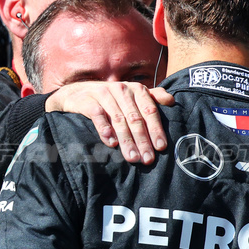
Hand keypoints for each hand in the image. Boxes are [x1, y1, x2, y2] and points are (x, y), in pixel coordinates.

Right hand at [46, 81, 173, 164]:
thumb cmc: (110, 98)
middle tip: (147, 159)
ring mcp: (104, 94)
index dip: (156, 129)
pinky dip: (104, 128)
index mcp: (136, 90)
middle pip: (135, 118)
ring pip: (118, 119)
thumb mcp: (132, 95)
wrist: (76, 93)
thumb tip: (171, 101)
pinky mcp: (87, 100)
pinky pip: (97, 115)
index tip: (161, 147)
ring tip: (132, 157)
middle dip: (142, 140)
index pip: (149, 111)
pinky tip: (110, 142)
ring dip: (126, 140)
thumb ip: (152, 97)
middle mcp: (122, 90)